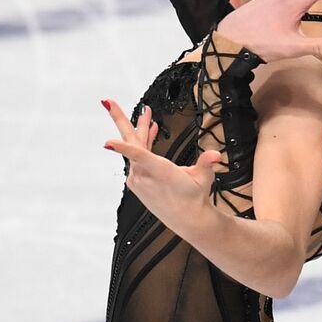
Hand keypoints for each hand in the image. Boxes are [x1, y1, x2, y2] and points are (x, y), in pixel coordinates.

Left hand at [102, 99, 222, 227]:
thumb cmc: (194, 198)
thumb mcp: (204, 178)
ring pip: (135, 148)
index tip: (107, 142)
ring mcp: (138, 179)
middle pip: (130, 142)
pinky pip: (135, 158)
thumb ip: (207, 162)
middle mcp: (145, 175)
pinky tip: (150, 136)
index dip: (122, 148)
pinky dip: (141, 145)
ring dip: (142, 131)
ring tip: (148, 116)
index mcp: (159, 172)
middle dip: (121, 119)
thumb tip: (215, 155)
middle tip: (109, 102)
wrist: (187, 219)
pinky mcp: (136, 182)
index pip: (138, 156)